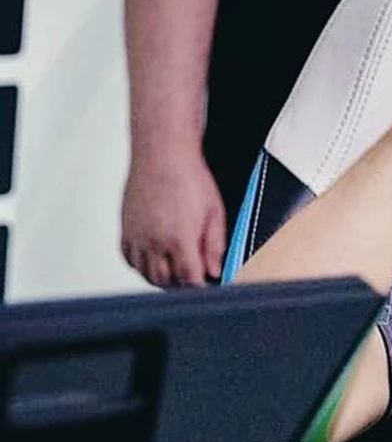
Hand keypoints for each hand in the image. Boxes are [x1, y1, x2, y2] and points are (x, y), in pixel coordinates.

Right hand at [121, 146, 225, 286]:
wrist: (162, 154)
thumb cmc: (189, 178)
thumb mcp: (215, 214)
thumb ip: (215, 246)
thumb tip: (216, 270)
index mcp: (179, 238)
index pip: (189, 279)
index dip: (200, 288)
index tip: (207, 287)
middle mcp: (154, 240)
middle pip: (165, 281)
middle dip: (182, 286)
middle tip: (194, 280)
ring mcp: (136, 235)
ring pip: (145, 273)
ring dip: (161, 279)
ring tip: (177, 273)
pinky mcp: (125, 228)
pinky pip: (129, 258)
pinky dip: (141, 266)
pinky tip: (155, 262)